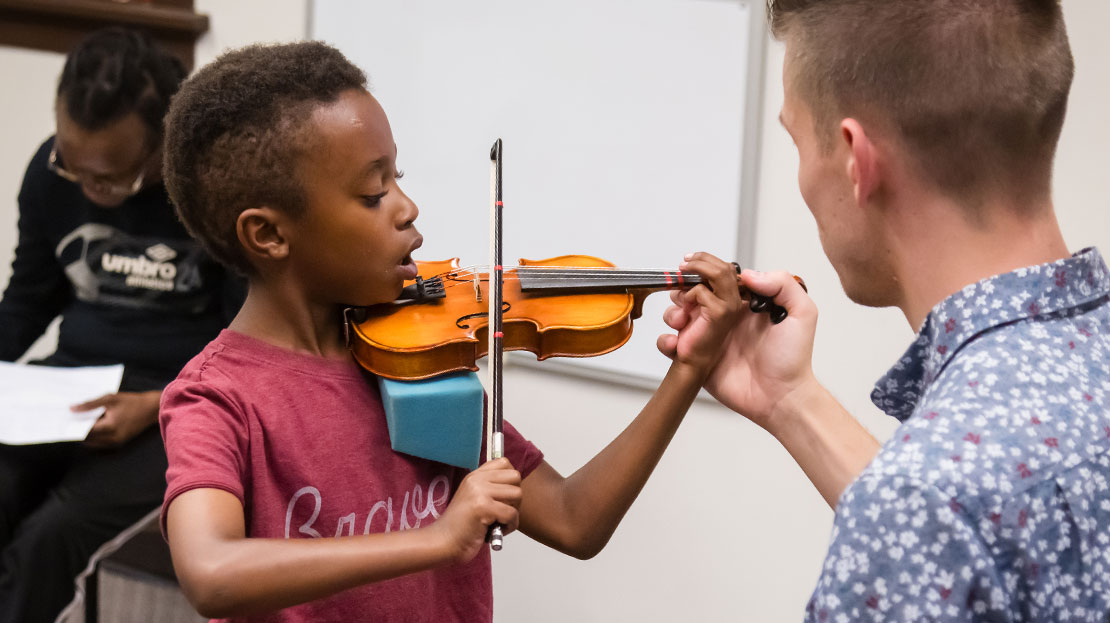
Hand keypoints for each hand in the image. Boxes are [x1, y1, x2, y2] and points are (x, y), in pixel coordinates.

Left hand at [74, 390, 161, 447]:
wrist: (151, 409)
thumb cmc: (131, 401)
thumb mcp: (110, 398)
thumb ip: (90, 404)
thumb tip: (72, 409)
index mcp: (110, 427)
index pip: (85, 431)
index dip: (74, 426)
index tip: (65, 421)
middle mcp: (112, 438)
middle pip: (87, 439)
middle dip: (78, 432)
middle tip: (71, 422)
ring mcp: (117, 442)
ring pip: (93, 443)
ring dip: (86, 436)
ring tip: (81, 424)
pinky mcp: (120, 443)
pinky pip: (101, 444)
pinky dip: (95, 438)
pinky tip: (93, 428)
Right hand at [430, 457, 521, 562]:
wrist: (443, 542)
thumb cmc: (461, 526)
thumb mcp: (474, 498)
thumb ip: (490, 487)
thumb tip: (515, 485)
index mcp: (475, 476)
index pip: (505, 463)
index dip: (510, 480)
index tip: (503, 496)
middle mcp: (477, 480)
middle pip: (515, 477)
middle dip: (515, 497)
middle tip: (502, 511)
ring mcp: (480, 492)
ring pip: (517, 495)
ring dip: (513, 513)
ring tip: (498, 521)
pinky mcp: (483, 507)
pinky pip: (512, 514)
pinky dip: (509, 526)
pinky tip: (496, 530)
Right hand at [660, 269, 817, 427]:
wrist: (780, 398)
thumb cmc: (792, 360)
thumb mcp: (802, 314)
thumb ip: (781, 285)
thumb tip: (747, 274)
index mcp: (744, 304)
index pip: (718, 278)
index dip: (703, 272)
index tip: (692, 268)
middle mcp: (723, 318)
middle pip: (692, 293)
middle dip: (681, 290)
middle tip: (685, 299)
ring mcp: (708, 338)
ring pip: (678, 316)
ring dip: (672, 313)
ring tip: (680, 321)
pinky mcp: (696, 359)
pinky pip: (672, 347)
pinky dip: (665, 341)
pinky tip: (675, 343)